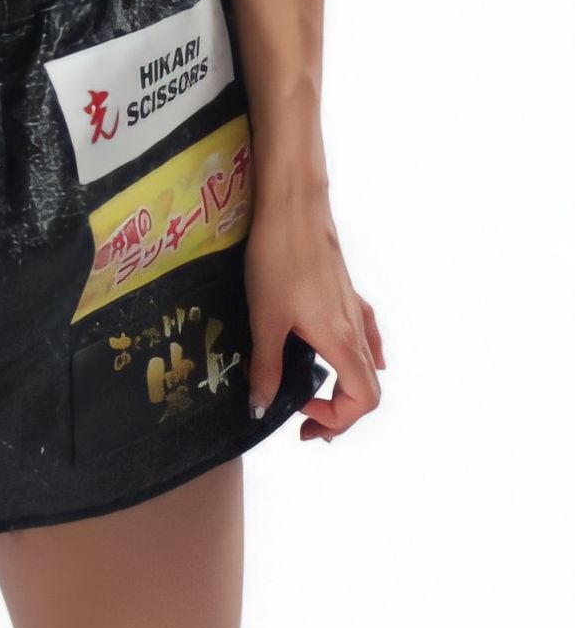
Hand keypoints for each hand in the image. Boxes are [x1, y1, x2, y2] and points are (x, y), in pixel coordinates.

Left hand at [243, 193, 384, 443]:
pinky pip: (365, 332)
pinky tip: (351, 352)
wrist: (293, 205)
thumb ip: (266, 367)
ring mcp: (353, 307)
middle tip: (308, 422)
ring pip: (366, 361)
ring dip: (347, 387)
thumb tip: (259, 409)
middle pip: (368, 387)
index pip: (363, 400)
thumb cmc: (278, 257)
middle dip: (341, 413)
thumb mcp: (265, 318)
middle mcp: (355, 327)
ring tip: (321, 397)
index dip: (336, 420)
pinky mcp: (345, 290)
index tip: (299, 415)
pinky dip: (362, 353)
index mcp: (340, 339)